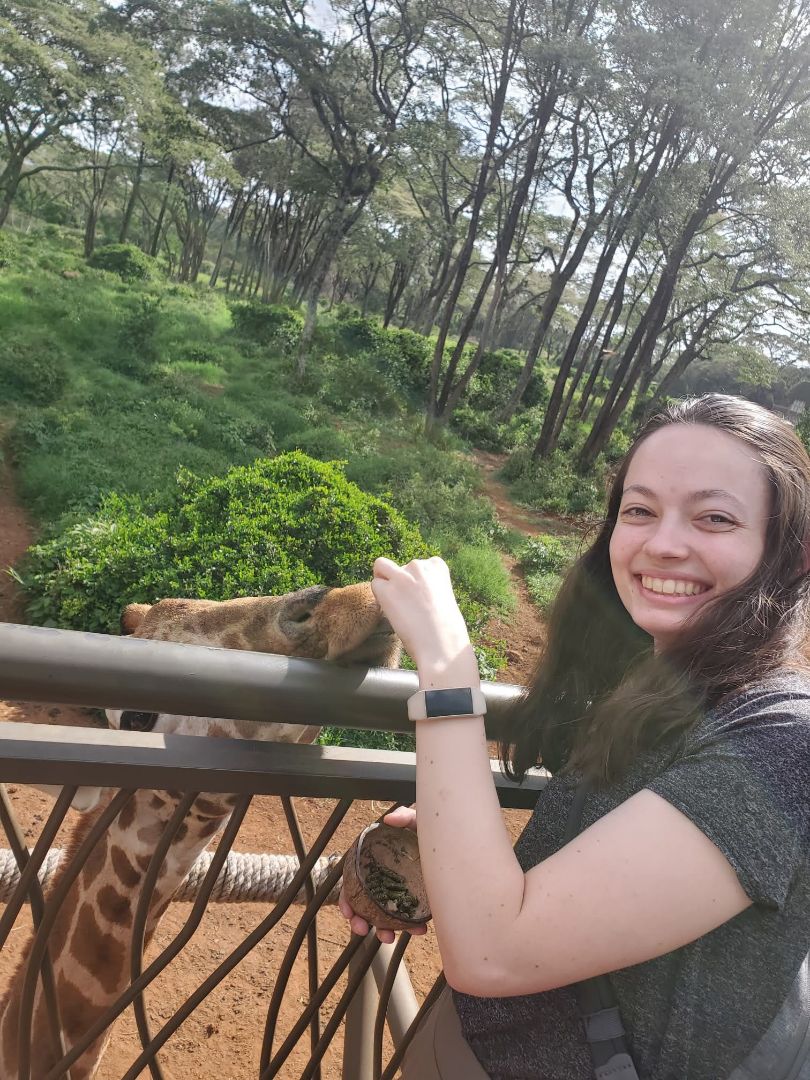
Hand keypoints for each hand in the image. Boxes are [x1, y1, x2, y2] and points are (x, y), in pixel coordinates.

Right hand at [338, 806, 426, 943]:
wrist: (452, 839)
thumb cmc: (427, 830)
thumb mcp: (417, 820)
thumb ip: (404, 816)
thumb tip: (389, 820)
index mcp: (376, 863)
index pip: (354, 883)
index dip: (346, 899)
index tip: (348, 912)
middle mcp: (384, 880)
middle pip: (364, 905)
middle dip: (360, 922)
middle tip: (363, 929)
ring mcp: (400, 893)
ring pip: (385, 917)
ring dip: (384, 930)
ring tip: (390, 938)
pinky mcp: (417, 902)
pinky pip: (410, 919)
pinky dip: (412, 927)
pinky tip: (421, 929)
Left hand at [371, 557, 472, 674]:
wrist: (442, 645)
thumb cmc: (446, 630)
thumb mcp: (444, 597)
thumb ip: (428, 587)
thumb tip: (410, 591)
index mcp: (437, 566)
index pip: (418, 565)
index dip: (416, 582)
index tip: (422, 599)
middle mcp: (419, 566)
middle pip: (400, 567)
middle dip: (400, 582)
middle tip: (408, 606)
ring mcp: (402, 576)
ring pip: (382, 568)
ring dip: (385, 583)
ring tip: (397, 606)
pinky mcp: (387, 590)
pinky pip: (374, 585)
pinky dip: (379, 597)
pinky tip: (392, 612)